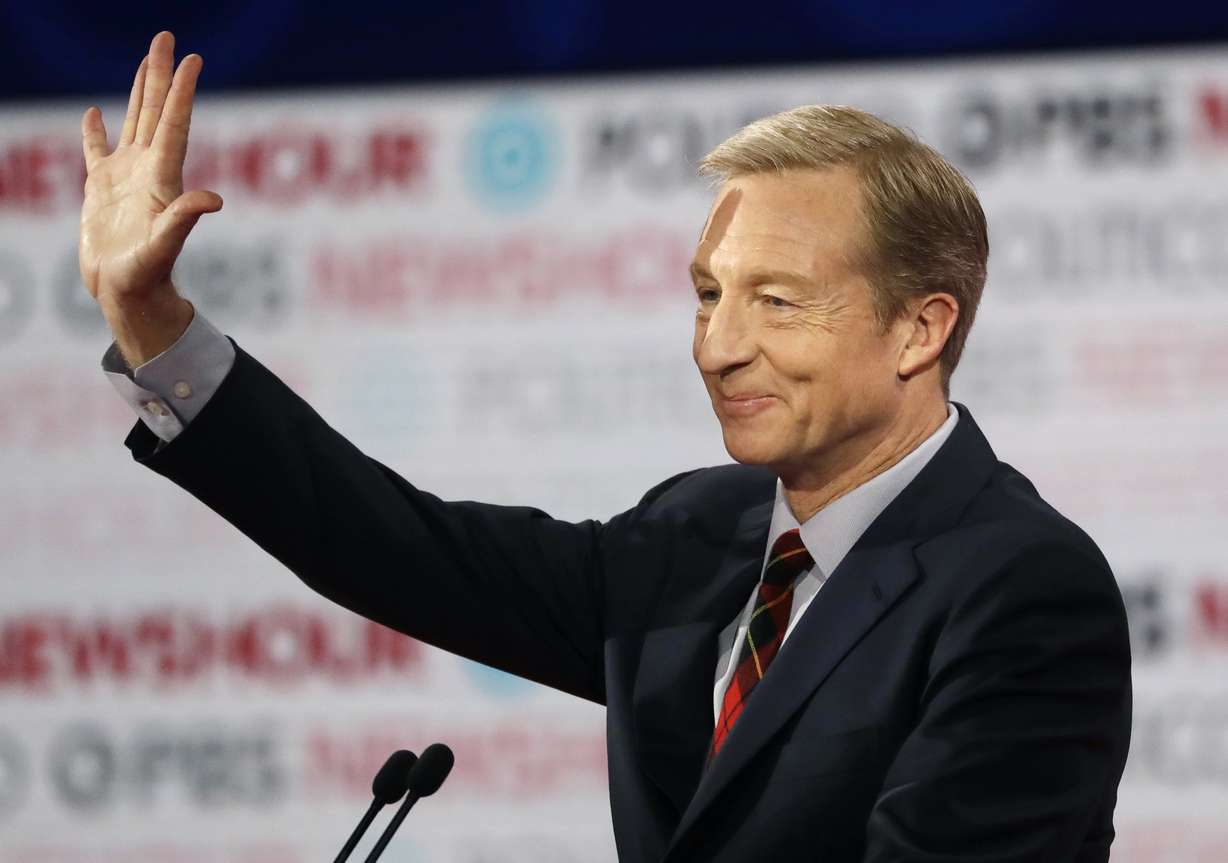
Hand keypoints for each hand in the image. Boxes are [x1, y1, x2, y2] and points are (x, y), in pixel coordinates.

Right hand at [79, 31, 220, 362]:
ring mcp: (125, 178)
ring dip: (139, 91)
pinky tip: (94, 113)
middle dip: (161, 75)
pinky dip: (94, 132)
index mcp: (163, 178)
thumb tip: (213, 199)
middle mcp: (148, 171)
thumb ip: (184, 220)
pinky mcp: (102, 190)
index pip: (174, 125)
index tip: (192, 59)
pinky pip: (97, 152)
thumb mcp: (164, 246)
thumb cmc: (146, 276)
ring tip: (147, 59)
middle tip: (167, 38)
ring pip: (133, 122)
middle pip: (156, 112)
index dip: (182, 92)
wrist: (127, 294)